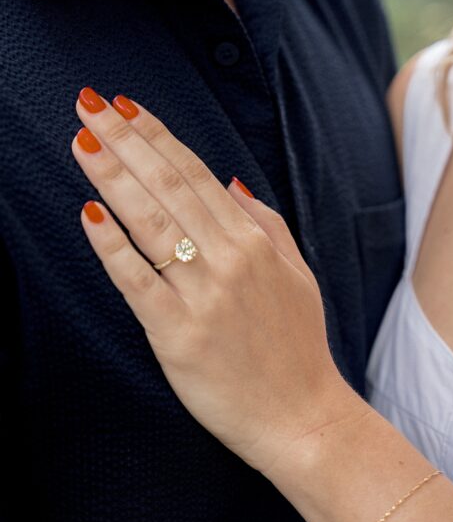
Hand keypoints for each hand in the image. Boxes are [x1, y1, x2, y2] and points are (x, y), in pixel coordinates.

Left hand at [71, 89, 355, 474]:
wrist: (302, 417)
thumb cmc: (298, 347)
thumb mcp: (298, 274)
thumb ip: (264, 222)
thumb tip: (229, 179)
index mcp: (254, 242)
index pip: (196, 174)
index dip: (158, 136)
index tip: (126, 107)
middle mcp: (229, 260)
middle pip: (168, 186)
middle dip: (125, 140)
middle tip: (89, 104)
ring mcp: (202, 296)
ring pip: (150, 223)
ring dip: (112, 177)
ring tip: (81, 142)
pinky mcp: (176, 334)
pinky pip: (136, 281)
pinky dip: (111, 246)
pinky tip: (89, 213)